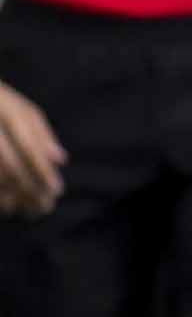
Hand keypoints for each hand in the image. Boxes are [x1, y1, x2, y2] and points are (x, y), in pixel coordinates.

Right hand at [0, 82, 53, 218]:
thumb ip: (40, 133)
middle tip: (46, 208)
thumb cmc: (0, 104)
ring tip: (31, 212)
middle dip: (29, 188)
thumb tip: (60, 160)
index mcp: (6, 110)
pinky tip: (8, 207)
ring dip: (13, 196)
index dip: (43, 171)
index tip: (57, 192)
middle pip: (10, 164)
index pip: (28, 146)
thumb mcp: (20, 109)